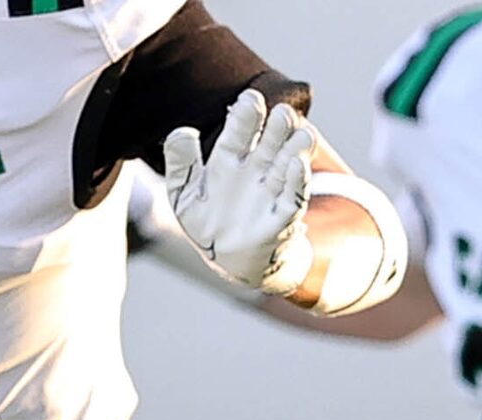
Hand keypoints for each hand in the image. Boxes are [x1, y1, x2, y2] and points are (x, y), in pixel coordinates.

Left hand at [162, 90, 316, 297]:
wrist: (227, 259)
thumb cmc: (206, 221)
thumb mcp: (184, 193)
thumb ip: (181, 163)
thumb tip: (181, 131)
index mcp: (230, 158)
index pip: (240, 131)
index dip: (245, 116)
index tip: (249, 98)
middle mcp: (256, 168)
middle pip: (271, 141)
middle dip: (278, 126)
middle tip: (283, 112)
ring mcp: (271, 190)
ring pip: (288, 162)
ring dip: (295, 148)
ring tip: (301, 132)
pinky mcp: (283, 215)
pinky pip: (294, 195)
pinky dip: (296, 180)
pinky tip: (296, 165)